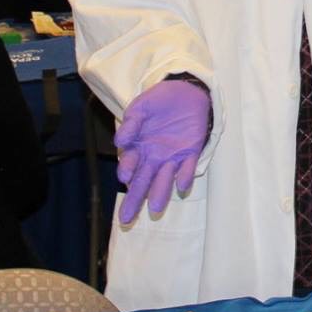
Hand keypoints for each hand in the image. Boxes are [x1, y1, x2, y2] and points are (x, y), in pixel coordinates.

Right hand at [114, 79, 210, 224]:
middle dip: (134, 200)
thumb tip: (120, 141)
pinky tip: (181, 185)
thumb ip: (131, 123)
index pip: (129, 165)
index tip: (125, 177)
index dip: (127, 170)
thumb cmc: (158, 103)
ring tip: (156, 208)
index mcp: (138, 147)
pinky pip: (188, 167)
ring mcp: (172, 157)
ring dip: (160, 192)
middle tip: (126, 220)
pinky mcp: (191, 152)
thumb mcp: (141, 108)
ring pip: (164, 178)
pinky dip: (185, 175)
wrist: (186, 91)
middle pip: (142, 182)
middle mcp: (153, 157)